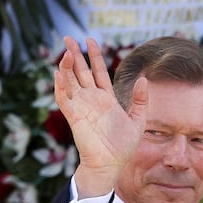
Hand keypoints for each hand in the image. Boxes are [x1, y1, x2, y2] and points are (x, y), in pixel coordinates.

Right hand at [53, 36, 148, 196]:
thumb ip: (140, 100)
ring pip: (70, 82)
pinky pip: (65, 100)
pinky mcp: (75, 117)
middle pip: (80, 72)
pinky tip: (58, 74)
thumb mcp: (138, 120)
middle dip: (74, 55)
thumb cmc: (123, 147)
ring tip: (66, 52)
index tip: (89, 40)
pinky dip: (60, 87)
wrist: (110, 164)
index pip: (97, 72)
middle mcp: (91, 100)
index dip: (93, 56)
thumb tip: (143, 79)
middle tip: (67, 38)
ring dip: (66, 67)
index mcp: (105, 98)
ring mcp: (81, 108)